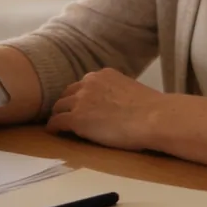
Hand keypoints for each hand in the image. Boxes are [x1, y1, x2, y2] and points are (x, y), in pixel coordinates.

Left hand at [47, 68, 163, 150]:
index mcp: (103, 75)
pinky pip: (57, 121)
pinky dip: (53, 126)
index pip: (83, 84)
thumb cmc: (151, 109)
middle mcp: (89, 83)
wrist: (153, 118)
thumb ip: (117, 92)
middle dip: (67, 103)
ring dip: (59, 114)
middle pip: (68, 93)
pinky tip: (53, 131)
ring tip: (58, 123)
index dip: (79, 96)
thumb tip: (117, 103)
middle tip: (67, 115)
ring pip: (60, 106)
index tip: (80, 105)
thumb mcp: (130, 90)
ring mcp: (81, 100)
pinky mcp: (77, 119)